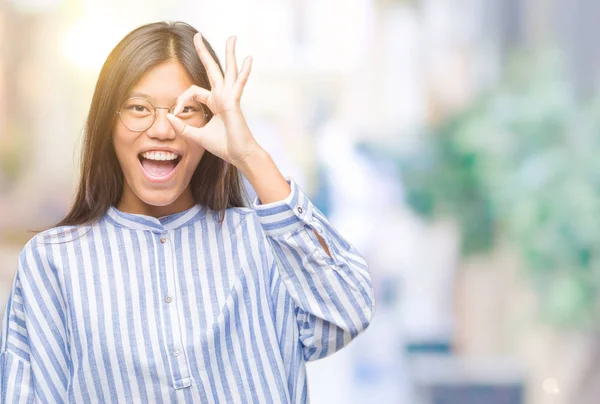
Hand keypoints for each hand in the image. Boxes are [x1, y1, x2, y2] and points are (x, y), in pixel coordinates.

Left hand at [166, 33, 261, 166]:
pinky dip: (244, 72)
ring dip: (229, 53)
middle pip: (212, 70)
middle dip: (204, 52)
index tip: (176, 114)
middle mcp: (222, 97)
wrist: (239, 155)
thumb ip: (183, 127)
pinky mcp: (234, 102)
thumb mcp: (197, 136)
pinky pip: (238, 84)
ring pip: (228, 70)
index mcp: (215, 102)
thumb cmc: (223, 145)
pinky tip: (248, 59)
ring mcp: (229, 98)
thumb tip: (169, 117)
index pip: (194, 92)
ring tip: (232, 37)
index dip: (182, 100)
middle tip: (198, 35)